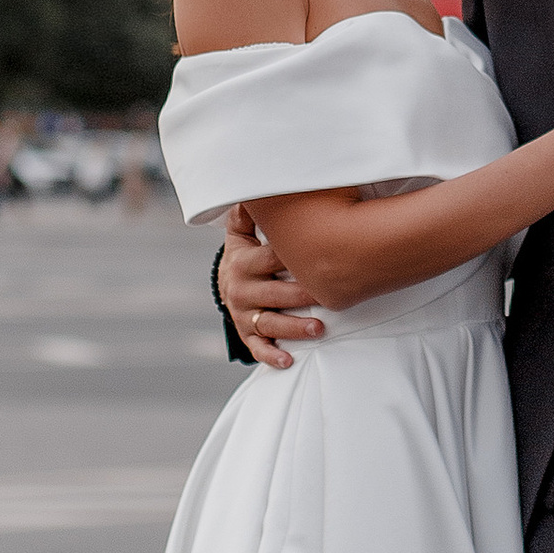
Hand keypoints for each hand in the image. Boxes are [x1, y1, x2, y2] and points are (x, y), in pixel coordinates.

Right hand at [221, 205, 323, 369]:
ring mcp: (244, 314)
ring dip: (293, 328)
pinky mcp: (246, 334)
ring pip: (269, 323)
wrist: (226, 284)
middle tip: (326, 296)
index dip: (291, 257)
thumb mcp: (241, 233)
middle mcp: (241, 290)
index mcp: (243, 261)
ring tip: (318, 329)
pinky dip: (272, 356)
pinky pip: (258, 348)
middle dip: (300, 296)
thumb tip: (252, 191)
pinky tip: (289, 361)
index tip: (317, 254)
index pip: (269, 258)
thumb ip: (248, 214)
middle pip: (273, 294)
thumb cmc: (246, 254)